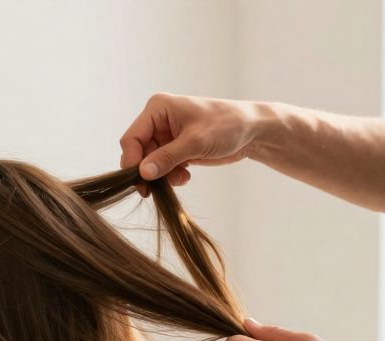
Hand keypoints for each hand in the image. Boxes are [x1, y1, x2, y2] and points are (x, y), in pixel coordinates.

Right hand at [119, 94, 266, 194]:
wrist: (253, 131)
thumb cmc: (227, 125)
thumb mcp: (196, 141)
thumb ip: (167, 157)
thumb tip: (143, 173)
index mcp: (157, 109)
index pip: (131, 138)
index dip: (132, 161)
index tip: (141, 181)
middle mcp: (158, 121)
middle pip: (138, 153)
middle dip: (149, 171)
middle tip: (158, 188)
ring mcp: (166, 135)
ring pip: (149, 163)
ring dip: (162, 175)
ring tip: (181, 178)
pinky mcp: (176, 148)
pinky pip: (162, 167)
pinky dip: (171, 175)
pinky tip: (186, 176)